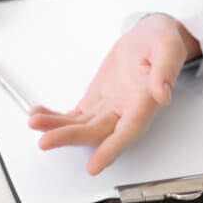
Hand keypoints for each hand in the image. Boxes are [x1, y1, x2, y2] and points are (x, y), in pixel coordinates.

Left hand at [28, 15, 199, 175]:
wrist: (150, 37)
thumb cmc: (161, 40)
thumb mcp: (168, 45)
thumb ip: (165, 68)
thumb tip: (162, 92)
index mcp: (145, 102)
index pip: (128, 131)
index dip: (111, 150)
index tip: (94, 166)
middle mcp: (126, 111)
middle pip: (96, 133)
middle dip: (70, 138)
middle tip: (46, 140)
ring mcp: (108, 108)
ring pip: (81, 126)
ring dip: (57, 128)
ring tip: (34, 121)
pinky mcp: (96, 102)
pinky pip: (74, 116)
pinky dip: (55, 117)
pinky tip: (38, 115)